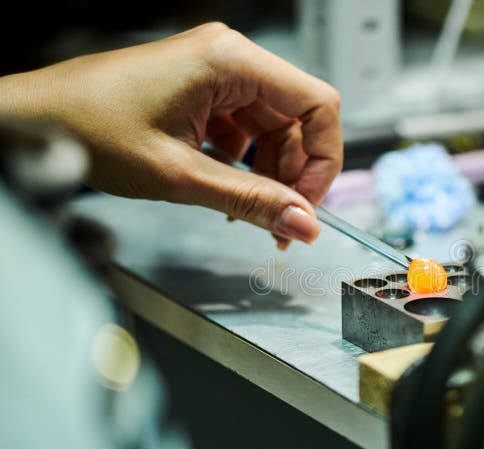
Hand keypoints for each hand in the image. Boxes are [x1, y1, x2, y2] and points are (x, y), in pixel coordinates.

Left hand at [0, 22, 341, 246]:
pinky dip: (249, 167)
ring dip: (272, 177)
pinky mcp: (205, 94)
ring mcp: (218, 76)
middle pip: (299, 121)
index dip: (324, 161)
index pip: (318, 105)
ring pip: (276, 131)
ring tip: (253, 216)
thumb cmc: (86, 127)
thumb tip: (305, 224)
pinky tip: (233, 195)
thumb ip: (251, 200)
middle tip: (282, 224)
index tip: (310, 206)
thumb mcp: (179, 175)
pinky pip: (249, 133)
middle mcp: (230, 60)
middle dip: (296, 176)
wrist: (31, 121)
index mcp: (230, 61)